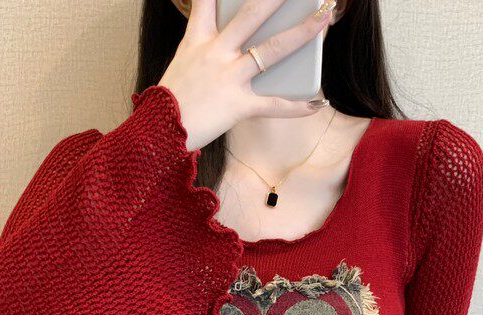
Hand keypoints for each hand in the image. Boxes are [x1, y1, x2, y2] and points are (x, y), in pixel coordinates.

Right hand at [158, 0, 335, 149]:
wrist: (159, 133)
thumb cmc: (170, 101)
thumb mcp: (182, 62)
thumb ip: (202, 44)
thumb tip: (222, 41)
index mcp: (199, 39)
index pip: (208, 0)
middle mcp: (216, 52)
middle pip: (251, 15)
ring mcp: (229, 78)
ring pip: (272, 50)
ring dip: (301, 33)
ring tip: (323, 19)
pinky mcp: (238, 105)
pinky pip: (273, 105)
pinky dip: (296, 107)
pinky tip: (316, 105)